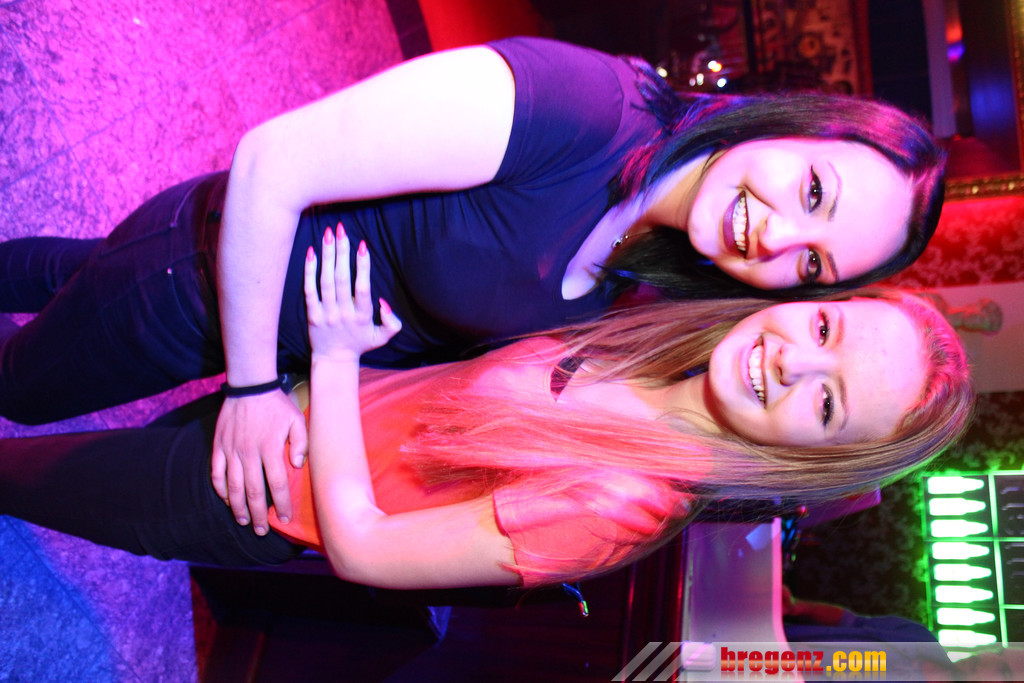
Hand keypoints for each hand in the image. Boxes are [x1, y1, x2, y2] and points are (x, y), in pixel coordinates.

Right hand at [211, 390, 308, 533]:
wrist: (249, 386)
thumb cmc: (277, 404)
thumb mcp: (297, 419)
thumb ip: (301, 443)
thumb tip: (296, 465)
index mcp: (270, 448)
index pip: (277, 483)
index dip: (280, 504)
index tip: (283, 518)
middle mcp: (249, 452)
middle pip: (253, 491)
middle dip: (258, 514)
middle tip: (262, 530)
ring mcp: (231, 450)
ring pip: (233, 486)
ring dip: (238, 507)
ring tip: (244, 521)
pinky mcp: (219, 446)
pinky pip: (216, 473)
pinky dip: (220, 489)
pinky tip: (227, 500)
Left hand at [304, 224, 400, 361]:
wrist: (334, 359)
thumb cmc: (360, 344)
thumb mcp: (382, 338)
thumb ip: (392, 323)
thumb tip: (384, 303)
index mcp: (362, 317)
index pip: (362, 288)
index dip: (363, 266)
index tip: (363, 245)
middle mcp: (343, 313)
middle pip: (342, 279)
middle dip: (342, 252)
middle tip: (342, 229)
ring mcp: (326, 313)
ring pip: (325, 280)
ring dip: (327, 255)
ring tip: (328, 234)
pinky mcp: (312, 314)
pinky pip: (309, 289)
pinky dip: (309, 270)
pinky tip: (312, 252)